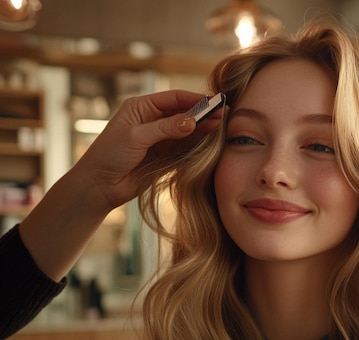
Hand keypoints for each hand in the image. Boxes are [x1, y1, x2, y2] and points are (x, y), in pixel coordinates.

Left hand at [71, 90, 224, 210]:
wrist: (99, 186)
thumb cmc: (109, 155)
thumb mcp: (136, 136)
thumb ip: (165, 128)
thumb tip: (192, 121)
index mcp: (142, 108)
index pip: (173, 99)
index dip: (194, 99)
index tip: (213, 101)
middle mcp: (153, 121)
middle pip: (183, 113)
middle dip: (202, 113)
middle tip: (223, 113)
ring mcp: (161, 139)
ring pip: (187, 131)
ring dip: (203, 128)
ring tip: (221, 125)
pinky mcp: (166, 157)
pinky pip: (186, 148)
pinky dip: (198, 144)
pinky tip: (211, 140)